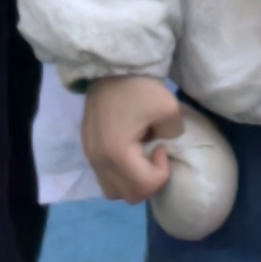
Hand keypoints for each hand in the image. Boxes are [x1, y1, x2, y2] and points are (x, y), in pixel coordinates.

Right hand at [79, 74, 184, 203]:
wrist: (110, 66)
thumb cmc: (138, 87)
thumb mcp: (169, 109)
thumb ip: (174, 135)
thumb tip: (162, 142)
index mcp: (116, 153)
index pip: (143, 186)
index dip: (161, 173)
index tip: (161, 147)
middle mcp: (98, 159)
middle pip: (127, 195)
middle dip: (147, 182)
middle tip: (154, 158)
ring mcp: (90, 154)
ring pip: (112, 190)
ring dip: (131, 182)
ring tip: (141, 160)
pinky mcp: (87, 147)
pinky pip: (104, 176)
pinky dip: (119, 174)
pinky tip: (129, 153)